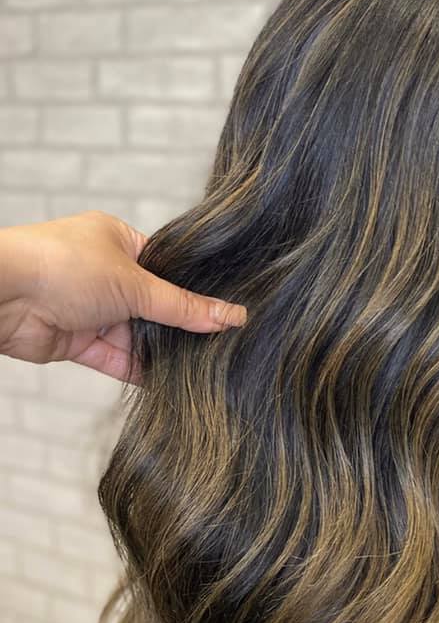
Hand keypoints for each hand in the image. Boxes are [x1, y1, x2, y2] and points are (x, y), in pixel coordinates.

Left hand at [0, 210, 246, 385]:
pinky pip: (116, 358)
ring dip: (161, 351)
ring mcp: (91, 308)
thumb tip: (232, 316)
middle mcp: (105, 273)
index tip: (226, 312)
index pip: (168, 268)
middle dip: (179, 326)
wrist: (0, 296)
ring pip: (137, 335)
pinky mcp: (77, 340)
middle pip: (155, 305)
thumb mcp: (136, 283)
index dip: (194, 290)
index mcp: (118, 241)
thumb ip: (184, 307)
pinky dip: (139, 370)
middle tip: (219, 344)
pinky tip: (170, 381)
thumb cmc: (62, 266)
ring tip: (201, 367)